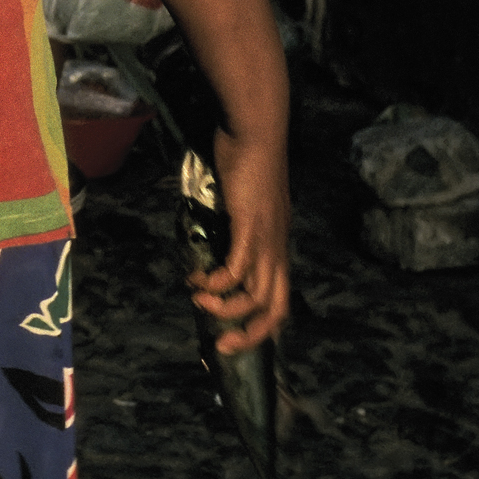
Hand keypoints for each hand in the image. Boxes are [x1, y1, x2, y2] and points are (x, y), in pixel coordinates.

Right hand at [190, 137, 291, 354]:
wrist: (256, 133)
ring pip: (256, 296)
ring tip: (199, 301)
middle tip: (220, 345)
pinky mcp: (251, 228)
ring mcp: (267, 240)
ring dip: (225, 308)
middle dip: (249, 335)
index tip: (234, 335)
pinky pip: (236, 270)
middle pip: (276, 310)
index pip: (282, 300)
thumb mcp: (247, 204)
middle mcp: (278, 249)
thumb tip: (217, 242)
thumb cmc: (250, 160)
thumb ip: (238, 227)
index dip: (263, 326)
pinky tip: (197, 279)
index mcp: (279, 246)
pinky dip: (216, 283)